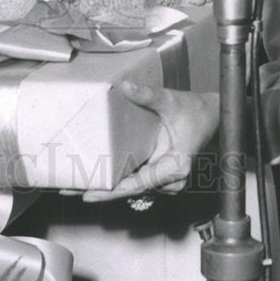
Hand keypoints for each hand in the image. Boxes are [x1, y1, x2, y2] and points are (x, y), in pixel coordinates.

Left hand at [82, 82, 219, 202]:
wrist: (211, 116)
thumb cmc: (194, 111)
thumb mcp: (170, 100)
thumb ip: (148, 94)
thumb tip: (127, 86)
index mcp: (174, 166)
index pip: (139, 184)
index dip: (113, 191)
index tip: (90, 194)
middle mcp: (170, 178)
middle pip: (130, 189)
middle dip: (101, 191)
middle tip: (68, 188)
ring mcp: (165, 179)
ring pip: (132, 187)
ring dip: (106, 187)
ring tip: (74, 184)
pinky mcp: (159, 173)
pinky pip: (136, 179)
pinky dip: (116, 180)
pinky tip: (95, 178)